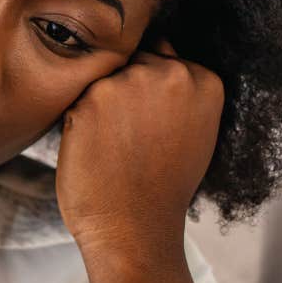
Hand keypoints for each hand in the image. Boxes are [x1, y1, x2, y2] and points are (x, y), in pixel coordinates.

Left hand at [54, 37, 223, 257]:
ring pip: (102, 77)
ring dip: (98, 104)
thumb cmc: (162, 187)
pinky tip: (95, 148)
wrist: (135, 229)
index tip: (147, 119)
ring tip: (113, 145)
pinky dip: (78, 120)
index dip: (147, 87)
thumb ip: (178, 89)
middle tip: (128, 136)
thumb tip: (155, 53)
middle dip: (123, 90)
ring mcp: (129, 82)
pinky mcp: (91, 98)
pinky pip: (76, 97)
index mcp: (204, 80)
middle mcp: (171, 73)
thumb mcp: (192, 130)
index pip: (162, 55)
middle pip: (131, 60)